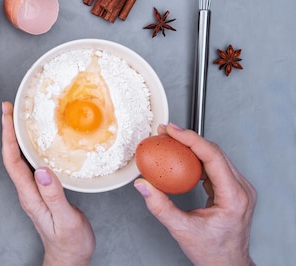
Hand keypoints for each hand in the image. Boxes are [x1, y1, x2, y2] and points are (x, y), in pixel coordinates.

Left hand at [1, 102, 94, 265]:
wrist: (69, 257)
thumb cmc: (69, 243)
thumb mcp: (66, 220)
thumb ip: (54, 196)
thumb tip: (42, 170)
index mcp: (29, 195)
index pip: (12, 160)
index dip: (8, 136)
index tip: (7, 115)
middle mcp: (27, 191)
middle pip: (12, 155)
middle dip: (8, 130)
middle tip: (9, 108)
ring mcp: (33, 191)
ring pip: (20, 158)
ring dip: (16, 137)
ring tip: (18, 117)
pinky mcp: (41, 191)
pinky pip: (31, 164)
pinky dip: (30, 147)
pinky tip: (36, 140)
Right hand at [134, 123, 256, 265]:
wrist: (227, 264)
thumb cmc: (212, 251)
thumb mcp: (182, 229)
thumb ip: (160, 207)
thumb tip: (144, 186)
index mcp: (233, 196)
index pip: (213, 156)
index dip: (191, 139)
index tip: (173, 131)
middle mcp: (241, 189)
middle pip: (215, 152)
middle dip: (189, 138)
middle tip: (167, 132)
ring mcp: (239, 189)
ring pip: (216, 156)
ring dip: (192, 146)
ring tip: (172, 141)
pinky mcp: (233, 189)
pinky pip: (215, 166)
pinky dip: (196, 158)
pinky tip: (182, 157)